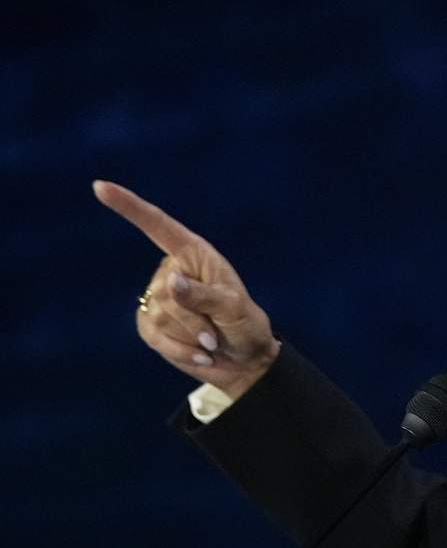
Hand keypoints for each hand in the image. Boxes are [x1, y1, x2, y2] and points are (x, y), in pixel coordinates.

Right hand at [93, 180, 279, 399]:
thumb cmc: (245, 325)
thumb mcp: (235, 308)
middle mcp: (171, 271)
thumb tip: (169, 281)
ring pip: (160, 315)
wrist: (243, 361)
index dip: (129, 206)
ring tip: (211, 340)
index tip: (100, 187)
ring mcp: (157, 298)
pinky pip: (155, 335)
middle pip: (166, 291)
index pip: (158, 226)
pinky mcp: (150, 325)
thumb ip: (204, 295)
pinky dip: (181, 349)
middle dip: (195, 317)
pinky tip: (200, 353)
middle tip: (217, 330)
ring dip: (191, 334)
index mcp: (193, 253)